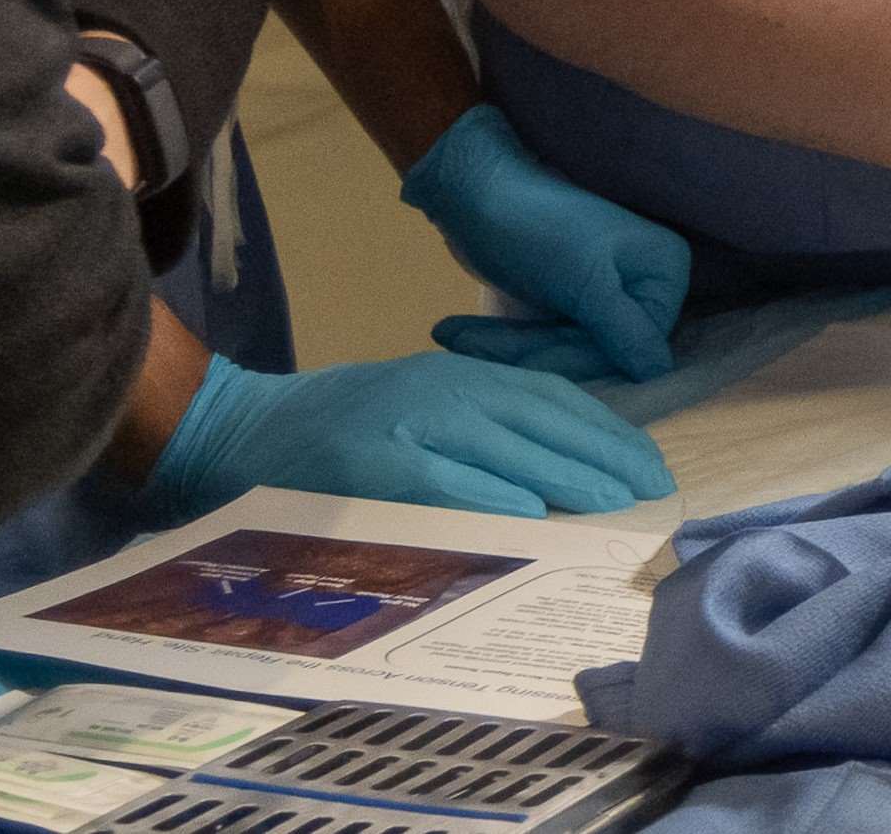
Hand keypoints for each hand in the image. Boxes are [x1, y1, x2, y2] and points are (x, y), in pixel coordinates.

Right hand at [141, 350, 674, 523]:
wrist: (239, 428)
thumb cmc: (336, 427)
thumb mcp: (417, 406)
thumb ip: (479, 428)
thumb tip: (557, 469)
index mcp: (456, 375)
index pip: (551, 397)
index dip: (604, 429)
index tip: (647, 463)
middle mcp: (441, 391)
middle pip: (542, 420)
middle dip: (603, 455)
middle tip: (651, 490)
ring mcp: (407, 425)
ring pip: (505, 450)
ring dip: (566, 477)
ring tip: (614, 504)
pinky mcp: (374, 463)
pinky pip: (444, 481)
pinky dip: (490, 496)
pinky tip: (531, 516)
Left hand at [401, 102, 689, 383]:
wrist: (474, 188)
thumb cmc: (536, 228)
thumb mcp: (585, 282)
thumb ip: (625, 330)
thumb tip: (658, 371)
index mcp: (662, 270)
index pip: (634, 347)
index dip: (581, 356)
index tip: (524, 355)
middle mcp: (645, 283)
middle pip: (597, 350)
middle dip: (531, 351)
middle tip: (464, 342)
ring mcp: (606, 294)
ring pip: (565, 350)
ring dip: (508, 347)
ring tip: (452, 334)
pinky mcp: (570, 302)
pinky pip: (547, 341)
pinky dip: (506, 341)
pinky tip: (464, 335)